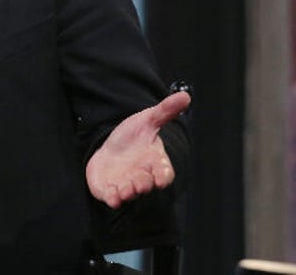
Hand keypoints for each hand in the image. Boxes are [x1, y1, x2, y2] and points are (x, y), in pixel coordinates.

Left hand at [86, 91, 190, 208]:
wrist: (110, 149)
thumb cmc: (132, 137)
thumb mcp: (147, 120)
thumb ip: (165, 111)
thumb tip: (185, 96)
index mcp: (154, 162)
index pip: (165, 173)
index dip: (163, 176)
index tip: (162, 179)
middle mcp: (142, 176)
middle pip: (147, 185)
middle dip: (143, 184)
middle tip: (139, 182)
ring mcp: (126, 185)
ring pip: (130, 194)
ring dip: (128, 193)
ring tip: (125, 190)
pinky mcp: (110, 191)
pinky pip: (112, 198)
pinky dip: (112, 199)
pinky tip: (111, 196)